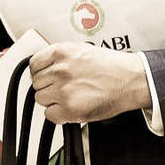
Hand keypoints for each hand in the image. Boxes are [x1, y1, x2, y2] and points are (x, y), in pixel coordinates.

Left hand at [28, 43, 150, 124]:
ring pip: (41, 99)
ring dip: (53, 100)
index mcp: (61, 52)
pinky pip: (50, 115)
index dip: (40, 72)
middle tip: (64, 88)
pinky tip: (71, 108)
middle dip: (48, 86)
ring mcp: (64, 90)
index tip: (46, 76)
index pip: (33, 65)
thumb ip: (60, 58)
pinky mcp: (70, 108)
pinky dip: (59, 115)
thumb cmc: (112, 67)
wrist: (131, 80)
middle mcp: (60, 70)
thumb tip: (45, 67)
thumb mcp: (82, 50)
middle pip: (37, 83)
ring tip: (70, 97)